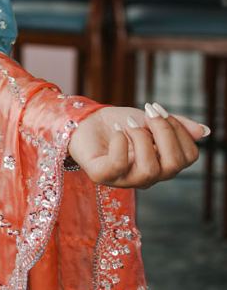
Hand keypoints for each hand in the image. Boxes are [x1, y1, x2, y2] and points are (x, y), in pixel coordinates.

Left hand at [68, 101, 207, 188]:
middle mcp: (147, 176)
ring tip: (128, 123)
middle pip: (173, 166)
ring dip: (141, 137)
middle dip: (164, 132)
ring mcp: (124, 179)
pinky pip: (118, 165)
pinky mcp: (101, 175)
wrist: (85, 121)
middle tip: (147, 113)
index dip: (179, 130)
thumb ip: (175, 126)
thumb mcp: (149, 120)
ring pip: (149, 170)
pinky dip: (120, 143)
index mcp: (162, 164)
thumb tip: (205, 131)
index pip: (188, 156)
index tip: (158, 110)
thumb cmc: (119, 123)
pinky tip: (117, 130)